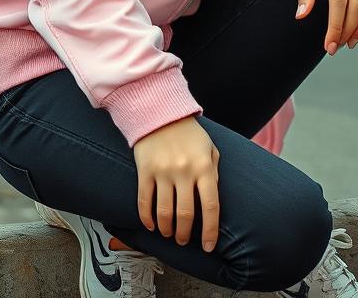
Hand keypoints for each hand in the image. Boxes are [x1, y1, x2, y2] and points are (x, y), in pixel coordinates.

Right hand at [133, 115, 220, 251]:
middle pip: (186, 214)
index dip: (210, 231)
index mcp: (204, 167)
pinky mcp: (145, 170)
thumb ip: (213, 174)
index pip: (211, 206)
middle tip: (184, 240)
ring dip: (167, 229)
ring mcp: (163, 171)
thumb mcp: (209, 149)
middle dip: (185, 234)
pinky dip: (147, 218)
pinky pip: (144, 201)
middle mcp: (184, 171)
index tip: (209, 246)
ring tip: (169, 233)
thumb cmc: (189, 133)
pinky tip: (151, 225)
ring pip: (164, 212)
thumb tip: (211, 202)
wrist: (160, 111)